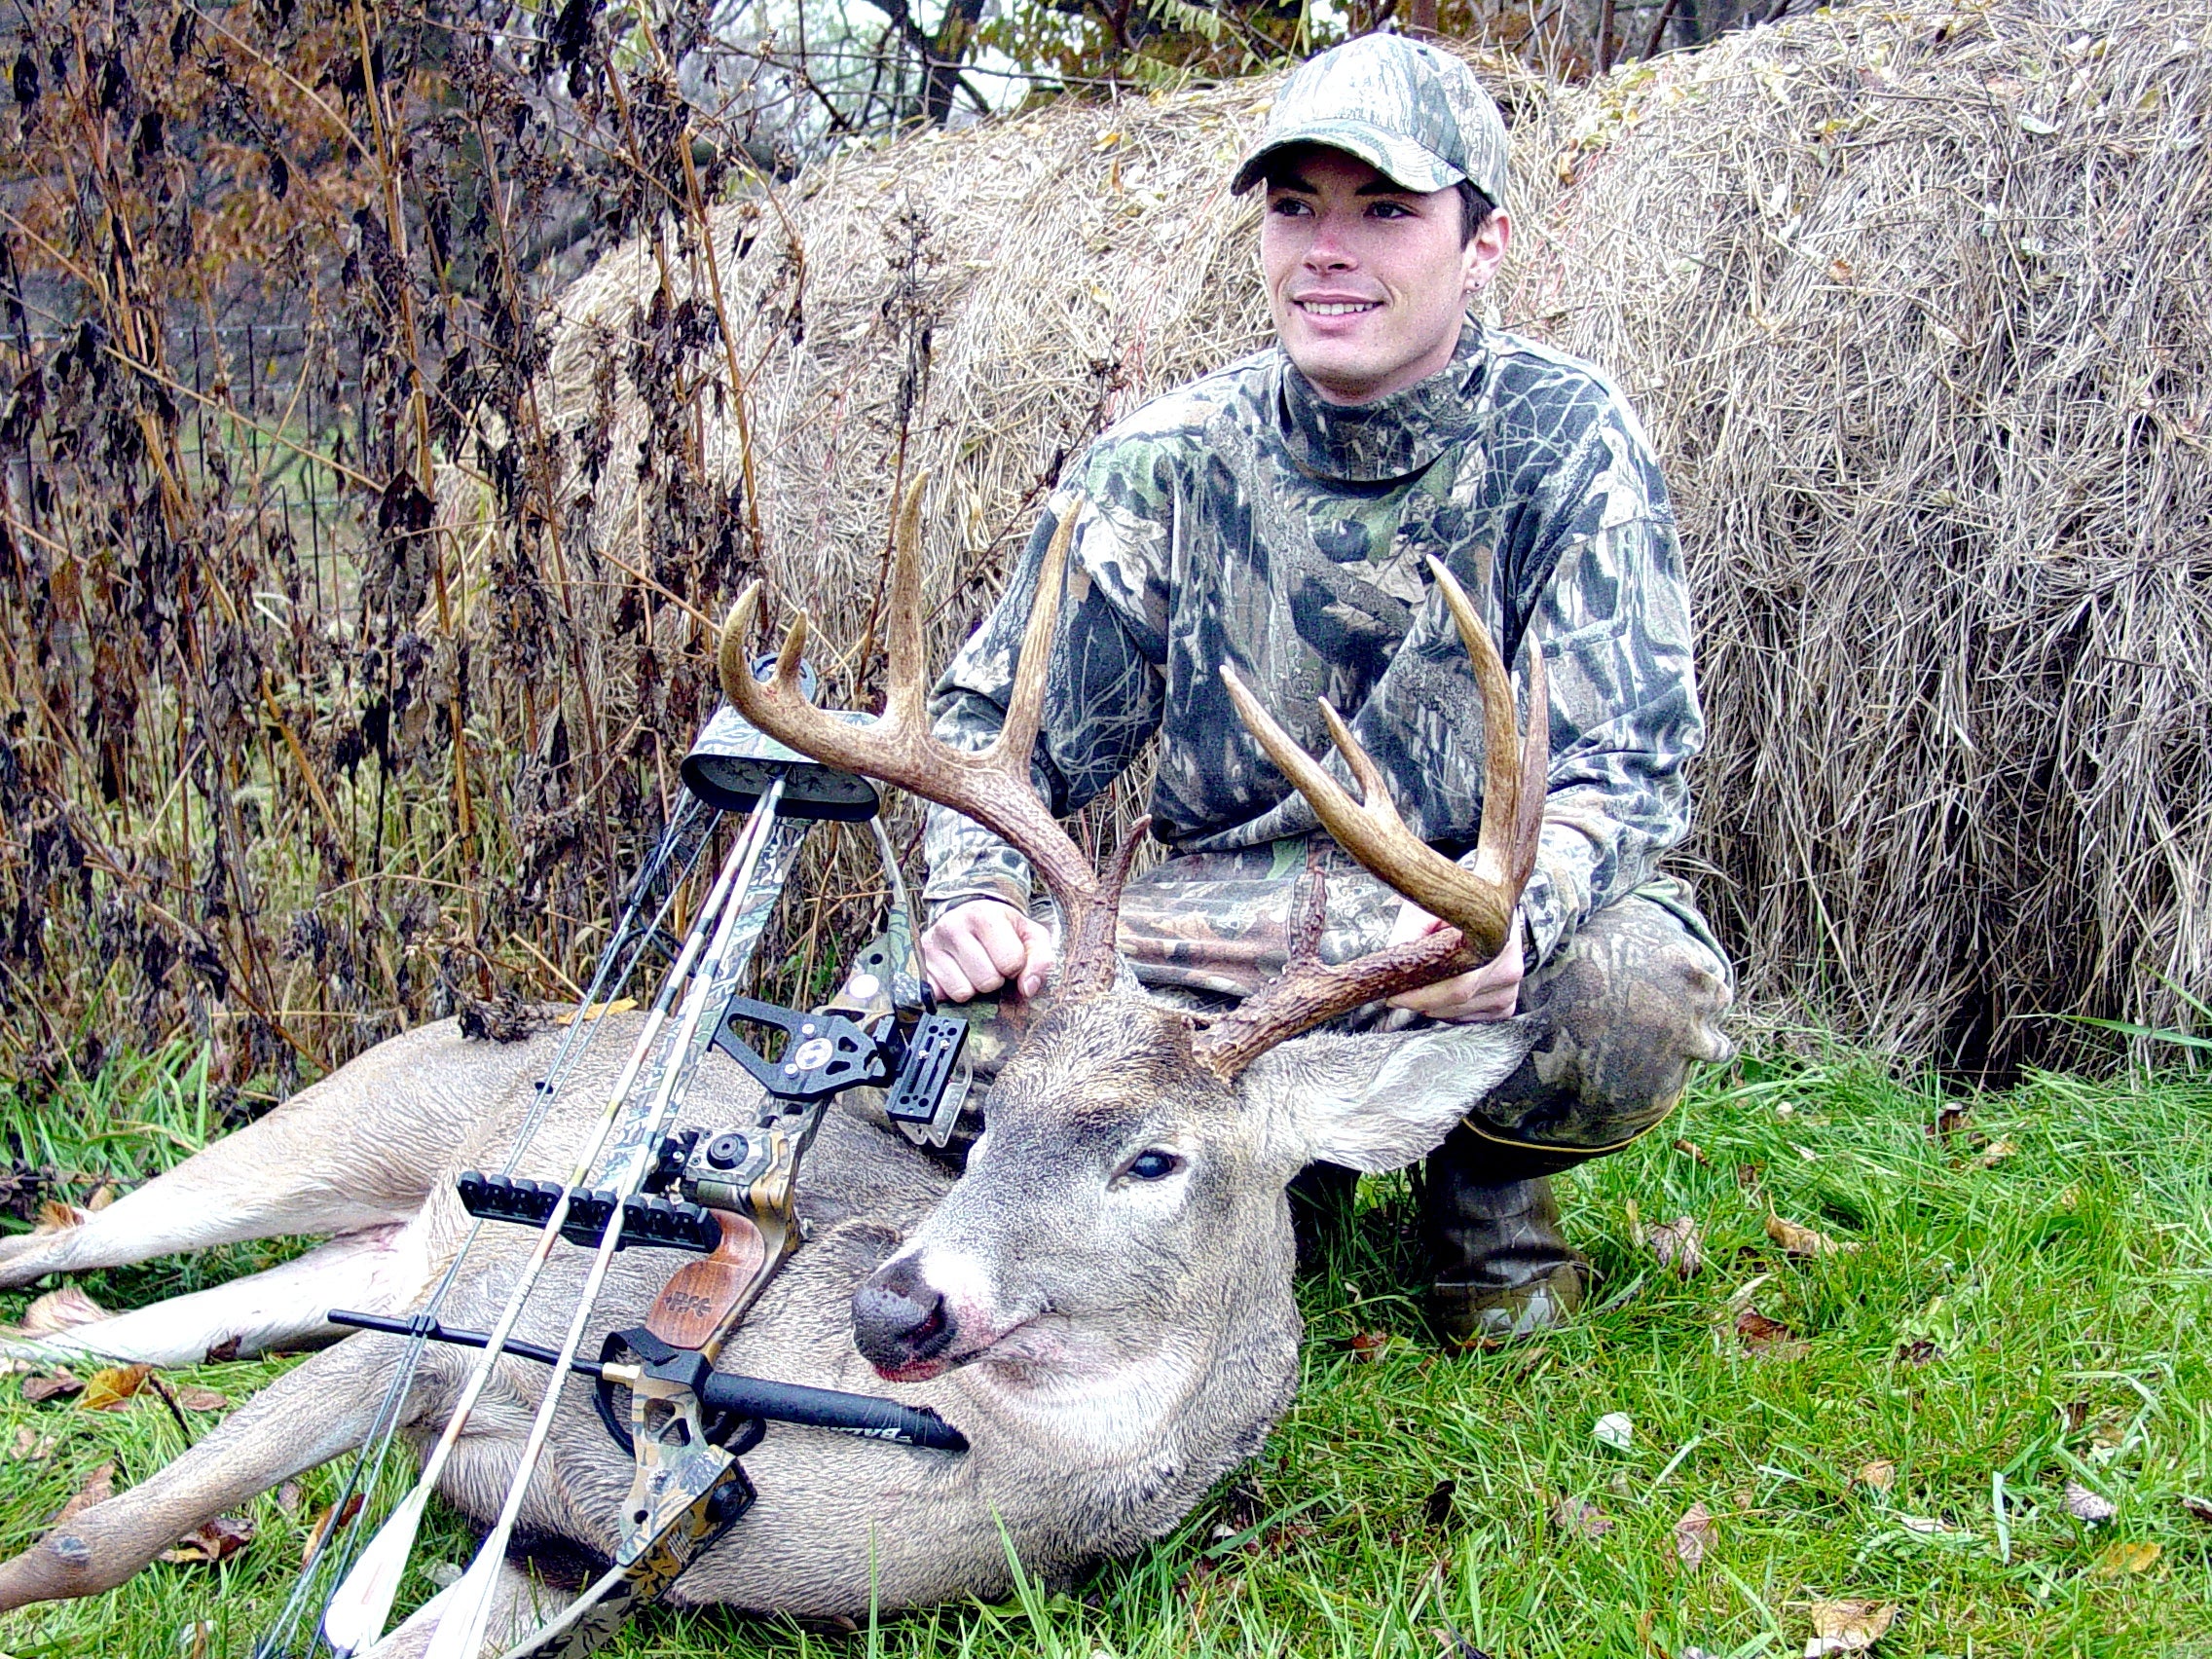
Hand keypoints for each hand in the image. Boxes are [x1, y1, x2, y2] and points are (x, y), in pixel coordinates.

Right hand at [920, 898, 1055, 1003]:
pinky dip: (954, 992)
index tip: (1009, 956)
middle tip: (991, 962)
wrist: (968, 916)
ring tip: (975, 967)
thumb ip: (1041, 958)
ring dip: (975, 987)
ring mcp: (931, 945)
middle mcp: (952, 925)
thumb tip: (1028, 988)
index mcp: (983, 914)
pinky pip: (943, 997)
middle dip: (995, 978)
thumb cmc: (1003, 928)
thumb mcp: (1030, 934)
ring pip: (964, 992)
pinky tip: (957, 974)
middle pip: (987, 980)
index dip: (1015, 966)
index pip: (1011, 962)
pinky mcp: (920, 964)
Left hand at [1383, 903, 1523, 1022]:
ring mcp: (1510, 987)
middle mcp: (1510, 965)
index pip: (1457, 983)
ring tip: (1421, 984)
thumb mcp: (1426, 908)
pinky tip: (1441, 993)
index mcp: (1496, 939)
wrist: (1484, 905)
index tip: (1394, 995)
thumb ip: (1408, 934)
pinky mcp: (1506, 1004)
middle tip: (1397, 993)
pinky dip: (1449, 1011)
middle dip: (1420, 1001)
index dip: (1421, 994)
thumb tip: (1391, 967)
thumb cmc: (1452, 905)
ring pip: (1460, 1013)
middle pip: (1458, 1001)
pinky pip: (1470, 1019)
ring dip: (1433, 1006)